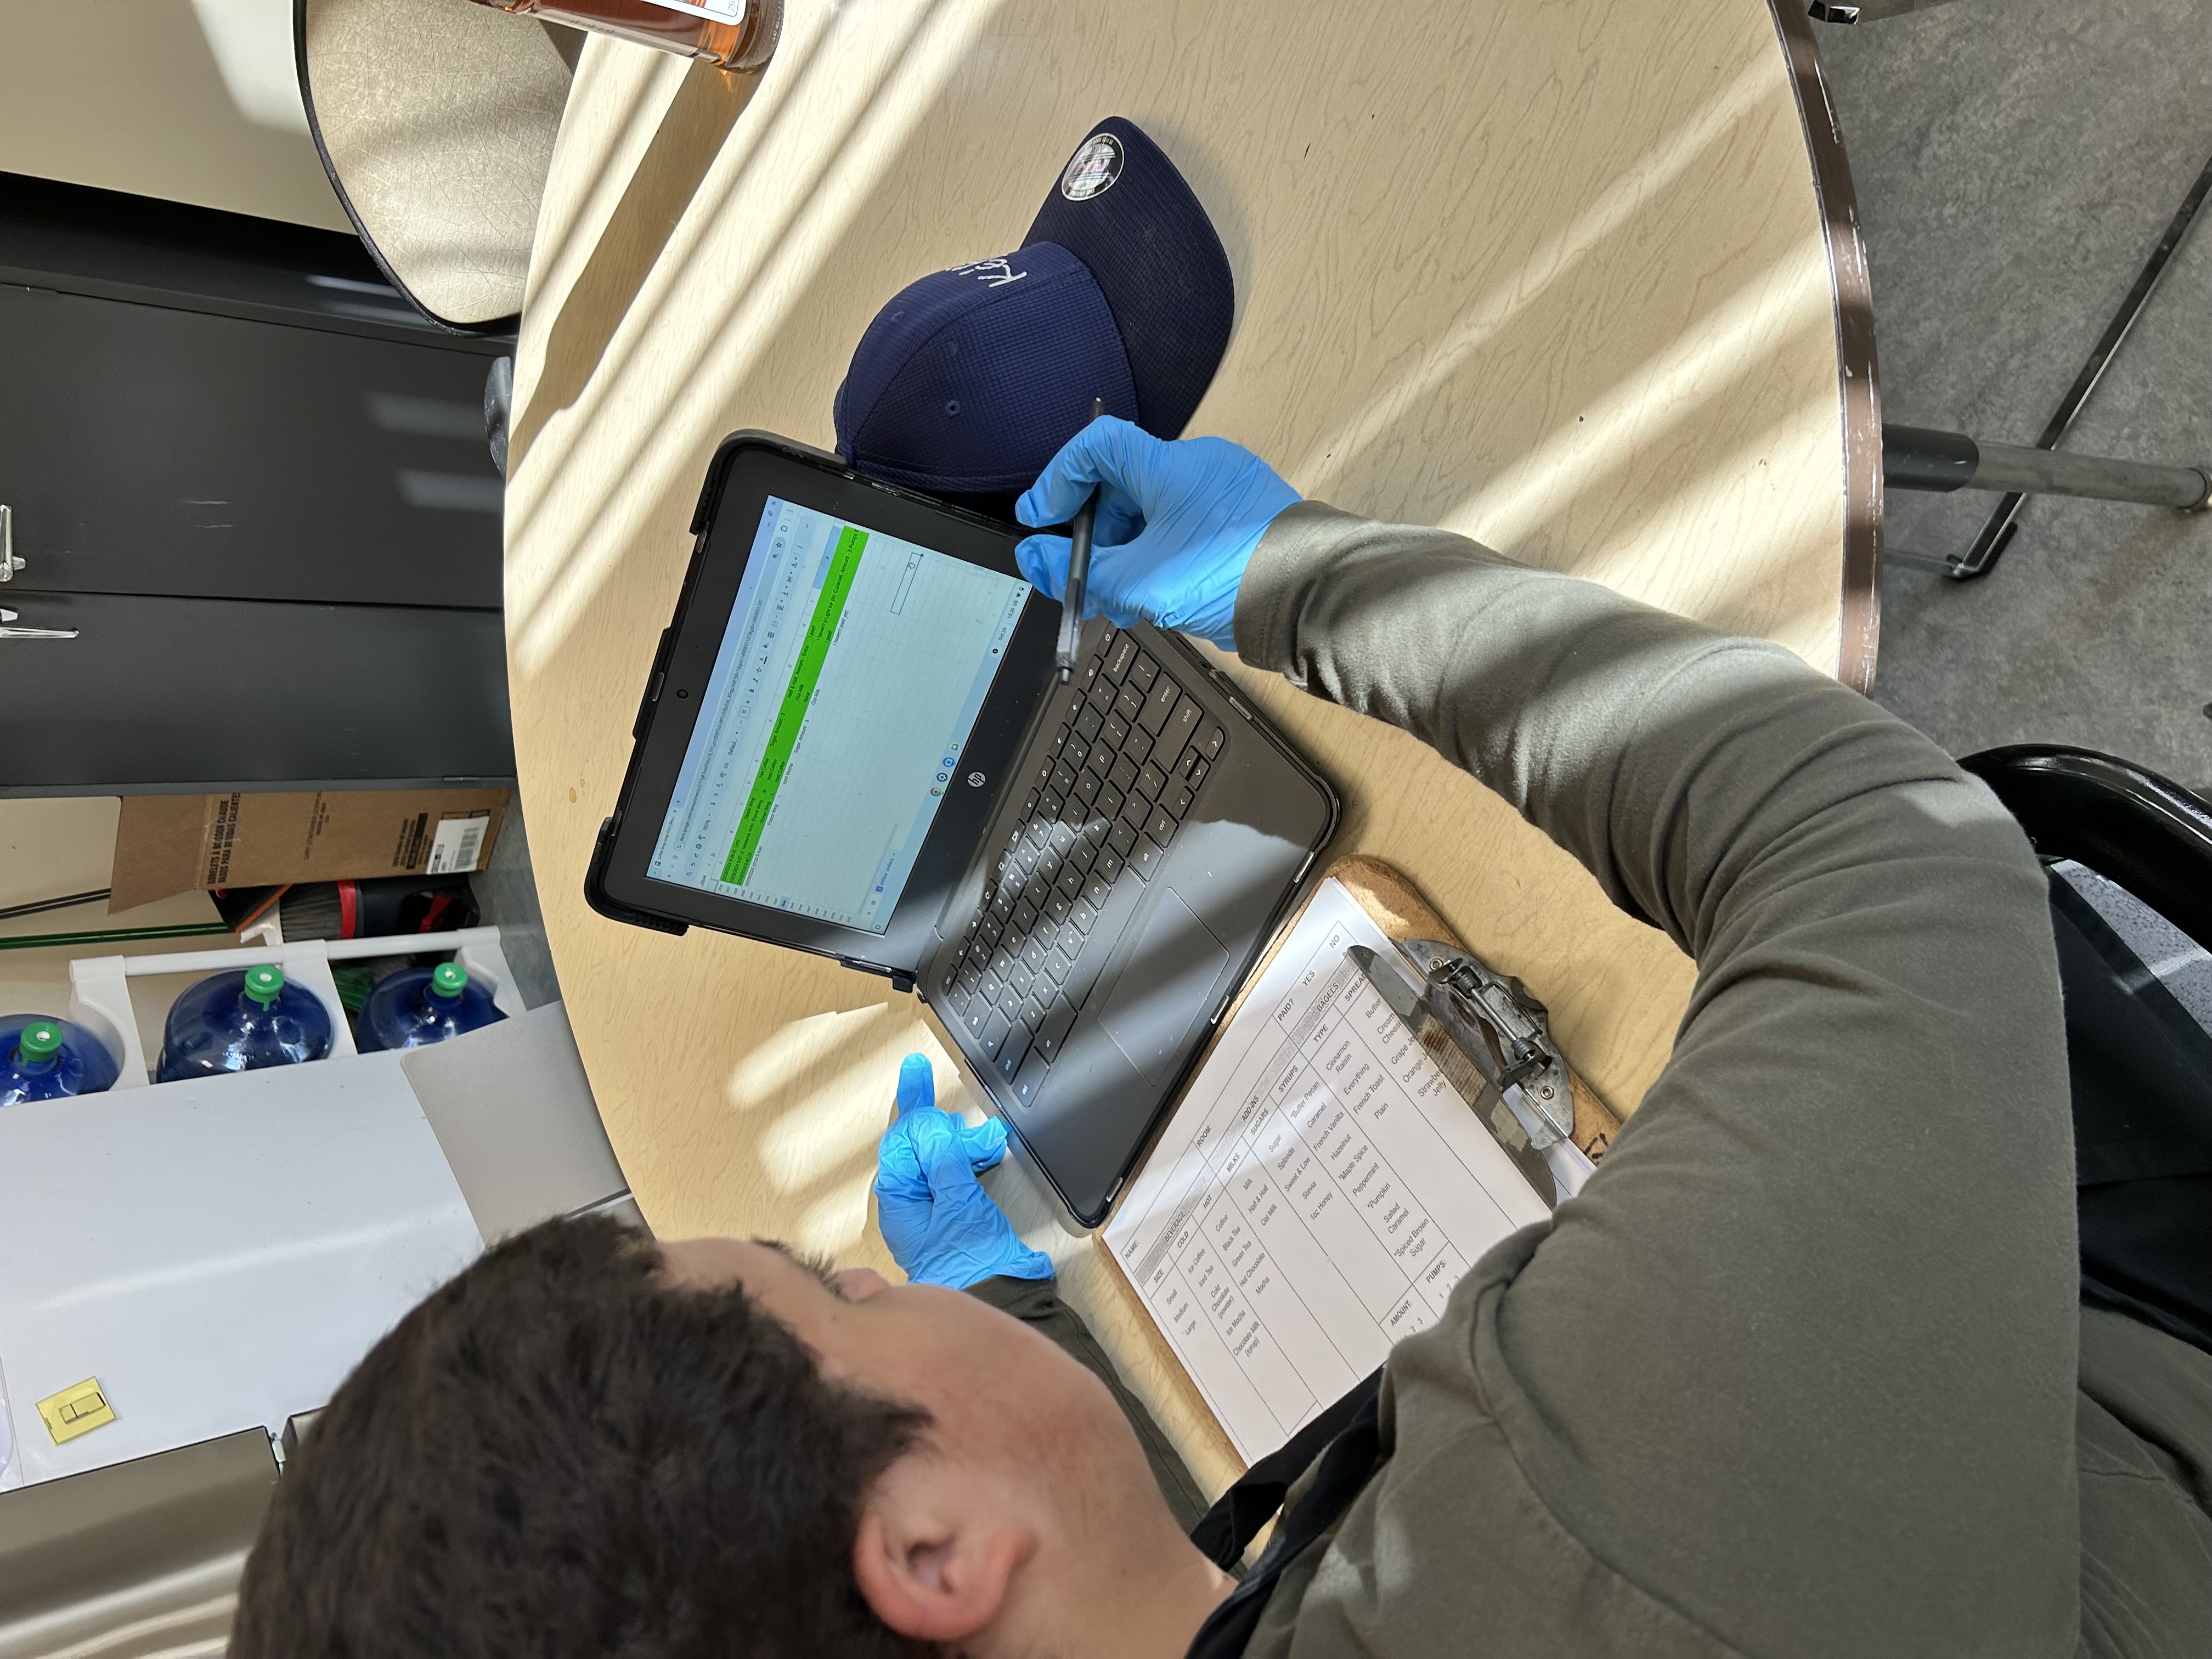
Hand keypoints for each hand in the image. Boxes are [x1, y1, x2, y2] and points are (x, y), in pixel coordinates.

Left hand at [873, 1053, 1052, 1288]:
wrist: (1001, 1301)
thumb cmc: (973, 1265)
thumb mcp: (958, 1203)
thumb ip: (943, 1160)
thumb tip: (930, 1126)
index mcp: (899, 1201)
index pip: (901, 1140)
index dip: (914, 1107)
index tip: (917, 1071)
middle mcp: (911, 1204)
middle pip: (920, 1145)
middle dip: (947, 1128)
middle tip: (975, 1130)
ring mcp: (932, 1209)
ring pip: (940, 1156)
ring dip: (963, 1142)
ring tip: (988, 1141)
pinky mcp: (954, 1213)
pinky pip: (954, 1172)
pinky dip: (970, 1157)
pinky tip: (985, 1152)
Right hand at [1014, 418, 1300, 649]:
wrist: (1308, 598)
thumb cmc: (1231, 575)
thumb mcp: (1135, 581)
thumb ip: (1077, 570)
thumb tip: (1036, 556)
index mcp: (1167, 465)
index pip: (1095, 446)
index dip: (1058, 479)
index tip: (1042, 518)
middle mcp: (1197, 466)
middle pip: (1121, 487)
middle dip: (1095, 538)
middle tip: (1083, 578)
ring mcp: (1223, 490)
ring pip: (1153, 514)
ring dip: (1127, 555)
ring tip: (1124, 602)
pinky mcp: (1241, 516)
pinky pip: (1184, 527)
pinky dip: (1160, 556)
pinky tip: (1158, 596)